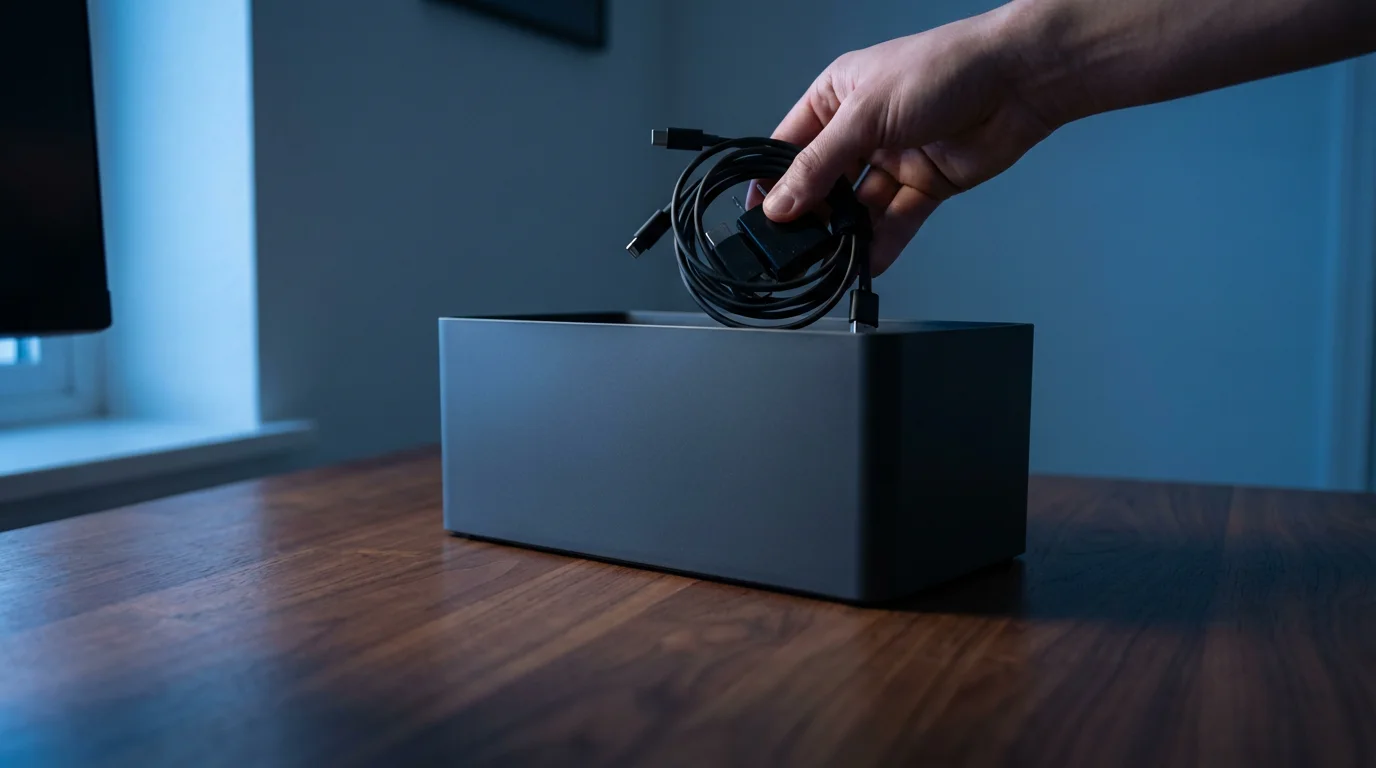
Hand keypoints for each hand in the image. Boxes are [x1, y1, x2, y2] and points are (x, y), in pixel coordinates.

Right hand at [745, 6, 1057, 275]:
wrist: (1018, 80)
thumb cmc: (945, 68)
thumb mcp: (866, 114)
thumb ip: (820, 164)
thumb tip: (781, 203)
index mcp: (837, 97)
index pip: (789, 145)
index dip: (772, 180)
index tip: (760, 217)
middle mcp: (862, 129)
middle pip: (823, 182)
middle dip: (810, 214)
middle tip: (794, 246)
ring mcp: (894, 158)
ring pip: (859, 207)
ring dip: (846, 233)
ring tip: (830, 258)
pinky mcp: (925, 184)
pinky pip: (895, 220)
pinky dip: (882, 242)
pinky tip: (867, 260)